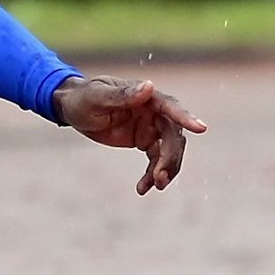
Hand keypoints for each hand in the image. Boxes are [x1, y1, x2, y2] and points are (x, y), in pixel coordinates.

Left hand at [52, 75, 207, 195]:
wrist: (73, 109)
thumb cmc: (84, 98)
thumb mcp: (97, 97)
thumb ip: (122, 95)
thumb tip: (149, 87)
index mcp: (145, 97)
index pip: (170, 106)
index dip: (185, 117)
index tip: (201, 129)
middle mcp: (153, 111)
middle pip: (172, 135)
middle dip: (170, 157)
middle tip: (160, 177)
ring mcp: (150, 126)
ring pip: (169, 150)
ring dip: (165, 168)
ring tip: (155, 185)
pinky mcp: (145, 140)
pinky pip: (156, 159)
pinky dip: (152, 174)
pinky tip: (143, 188)